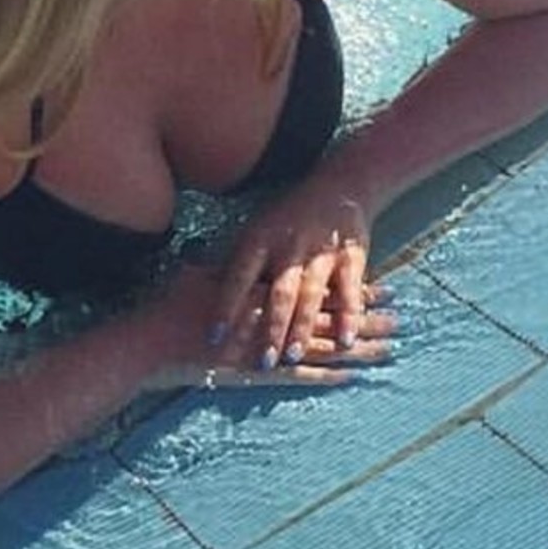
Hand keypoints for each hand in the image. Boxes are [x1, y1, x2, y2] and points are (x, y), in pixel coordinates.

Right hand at [139, 258, 392, 393]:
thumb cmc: (167, 308)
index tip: (380, 284)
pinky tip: (352, 376)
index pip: (313, 285)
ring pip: (322, 345)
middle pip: (327, 314)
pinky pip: (299, 377)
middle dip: (364, 315)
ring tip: (390, 347)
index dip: (347, 286)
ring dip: (357, 347)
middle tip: (399, 316)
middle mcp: (268, 313)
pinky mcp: (255, 374)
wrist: (149, 344)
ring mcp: (263, 345)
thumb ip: (222, 267)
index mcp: (260, 286)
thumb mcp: (198, 277)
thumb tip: (235, 254)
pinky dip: (326, 376)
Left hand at [210, 180, 373, 369]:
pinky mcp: (351, 257)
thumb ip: (237, 262)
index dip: (226, 306)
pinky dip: (349, 315)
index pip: (239, 276)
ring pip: (311, 293)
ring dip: (302, 327)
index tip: (214, 337)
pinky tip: (345, 341)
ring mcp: (321, 251)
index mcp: (261, 239)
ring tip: (293, 357)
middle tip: (262, 361)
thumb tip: (197, 287)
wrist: (338, 187)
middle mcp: (289, 245)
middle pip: (278, 292)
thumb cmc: (287, 217)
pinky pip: (350, 290)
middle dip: (270, 327)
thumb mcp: (257, 230)